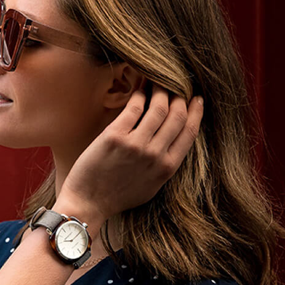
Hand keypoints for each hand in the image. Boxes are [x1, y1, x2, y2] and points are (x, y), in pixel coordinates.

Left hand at [57, 83, 203, 220]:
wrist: (88, 204)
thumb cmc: (118, 197)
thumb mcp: (151, 187)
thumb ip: (164, 166)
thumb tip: (173, 142)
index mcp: (167, 168)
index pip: (190, 131)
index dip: (196, 111)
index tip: (196, 99)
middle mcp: (155, 155)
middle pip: (177, 115)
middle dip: (179, 96)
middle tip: (175, 86)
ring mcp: (136, 145)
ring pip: (159, 107)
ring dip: (160, 89)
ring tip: (157, 81)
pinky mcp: (115, 136)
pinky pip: (134, 106)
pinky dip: (140, 93)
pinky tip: (139, 88)